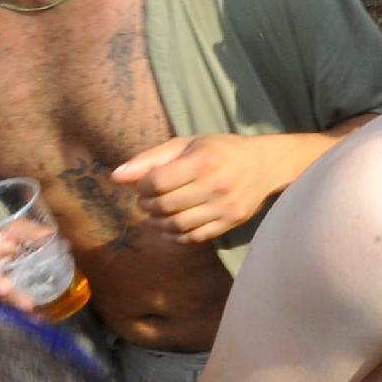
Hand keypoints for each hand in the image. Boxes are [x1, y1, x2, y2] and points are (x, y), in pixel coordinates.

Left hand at [110, 132, 273, 242]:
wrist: (265, 165)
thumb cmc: (220, 150)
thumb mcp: (186, 144)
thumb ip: (150, 159)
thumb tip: (116, 177)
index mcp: (203, 161)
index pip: (157, 182)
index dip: (140, 187)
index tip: (141, 185)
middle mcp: (216, 185)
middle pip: (166, 205)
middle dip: (147, 205)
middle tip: (145, 201)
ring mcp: (225, 207)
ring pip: (178, 225)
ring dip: (158, 223)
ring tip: (154, 215)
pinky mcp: (231, 222)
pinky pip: (195, 237)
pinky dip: (176, 236)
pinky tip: (168, 228)